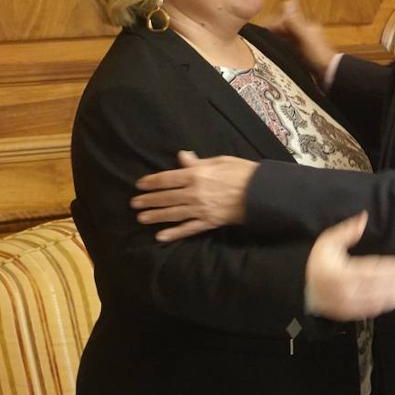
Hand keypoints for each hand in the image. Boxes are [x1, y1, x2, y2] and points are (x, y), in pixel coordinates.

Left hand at [131, 151, 256, 241]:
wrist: (260, 192)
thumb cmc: (242, 172)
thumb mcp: (220, 161)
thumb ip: (198, 162)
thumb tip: (182, 157)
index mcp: (196, 175)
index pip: (167, 179)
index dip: (151, 182)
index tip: (140, 185)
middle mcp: (194, 193)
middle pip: (166, 197)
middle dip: (148, 200)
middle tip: (134, 203)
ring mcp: (200, 210)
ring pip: (172, 214)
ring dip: (155, 216)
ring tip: (141, 218)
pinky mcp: (209, 223)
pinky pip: (188, 229)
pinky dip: (174, 233)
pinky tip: (160, 237)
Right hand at [266, 0, 336, 79]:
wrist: (330, 74)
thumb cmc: (317, 54)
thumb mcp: (305, 36)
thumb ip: (295, 21)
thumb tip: (289, 1)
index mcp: (308, 26)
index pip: (288, 19)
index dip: (275, 22)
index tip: (262, 29)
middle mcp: (307, 34)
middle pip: (287, 29)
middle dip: (275, 31)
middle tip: (259, 38)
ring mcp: (305, 45)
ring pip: (288, 39)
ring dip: (277, 40)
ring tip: (263, 46)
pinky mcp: (304, 56)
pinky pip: (290, 49)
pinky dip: (282, 49)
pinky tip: (274, 54)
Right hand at [305, 212, 394, 320]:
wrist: (308, 293)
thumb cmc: (320, 265)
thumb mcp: (327, 242)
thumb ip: (346, 231)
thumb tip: (364, 218)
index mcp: (341, 274)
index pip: (372, 270)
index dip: (393, 266)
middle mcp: (347, 292)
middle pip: (380, 288)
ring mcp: (350, 306)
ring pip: (380, 301)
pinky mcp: (353, 314)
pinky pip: (375, 310)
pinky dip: (390, 303)